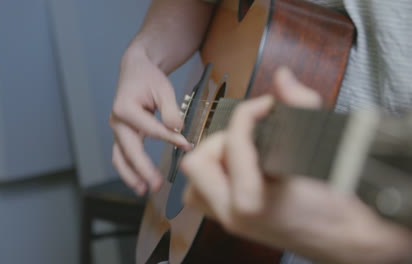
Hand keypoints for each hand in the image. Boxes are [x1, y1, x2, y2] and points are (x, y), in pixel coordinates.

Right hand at [110, 47, 191, 195]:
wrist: (135, 71)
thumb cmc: (149, 78)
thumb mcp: (163, 88)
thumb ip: (171, 109)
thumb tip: (177, 130)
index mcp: (125, 108)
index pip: (151, 129)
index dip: (170, 139)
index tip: (187, 145)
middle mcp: (117, 121)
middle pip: (129, 151)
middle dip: (143, 170)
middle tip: (156, 185)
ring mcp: (117, 130)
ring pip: (120, 158)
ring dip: (131, 176)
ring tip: (144, 190)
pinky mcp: (122, 135)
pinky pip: (122, 156)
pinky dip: (129, 170)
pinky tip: (140, 182)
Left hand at [180, 67, 411, 263]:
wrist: (347, 238)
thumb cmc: (339, 200)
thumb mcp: (324, 149)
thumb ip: (301, 106)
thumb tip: (283, 77)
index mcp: (252, 202)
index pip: (233, 144)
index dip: (248, 114)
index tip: (266, 105)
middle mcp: (233, 215)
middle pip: (197, 164)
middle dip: (223, 140)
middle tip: (251, 134)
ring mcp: (229, 220)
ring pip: (194, 180)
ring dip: (214, 158)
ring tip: (243, 151)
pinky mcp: (231, 220)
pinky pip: (204, 191)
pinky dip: (216, 172)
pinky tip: (242, 165)